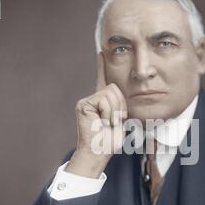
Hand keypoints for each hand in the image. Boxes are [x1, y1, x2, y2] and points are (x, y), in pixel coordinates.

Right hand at [66, 52, 127, 177]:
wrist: (99, 152)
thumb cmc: (109, 141)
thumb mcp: (120, 120)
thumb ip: (119, 106)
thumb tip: (121, 96)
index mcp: (102, 102)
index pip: (103, 80)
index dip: (102, 66)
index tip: (101, 52)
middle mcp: (93, 99)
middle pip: (114, 88)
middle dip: (120, 105)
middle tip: (114, 121)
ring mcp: (87, 101)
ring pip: (110, 93)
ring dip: (115, 111)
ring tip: (107, 123)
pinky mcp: (83, 104)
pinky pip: (104, 100)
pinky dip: (108, 112)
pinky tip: (102, 122)